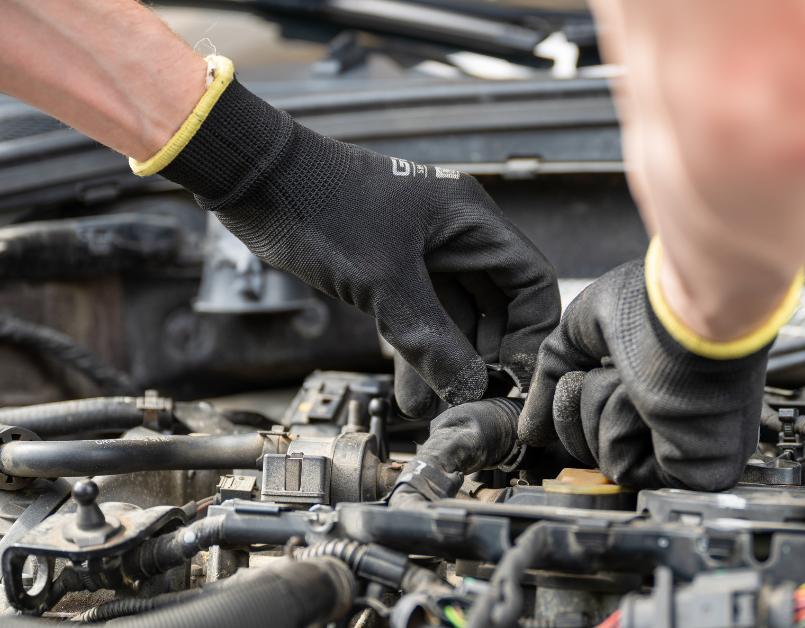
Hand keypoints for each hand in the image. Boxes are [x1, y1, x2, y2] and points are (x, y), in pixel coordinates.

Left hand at [152, 66, 559, 409]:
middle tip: (477, 397)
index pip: (532, 280)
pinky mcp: (391, 266)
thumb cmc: (317, 203)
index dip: (532, 332)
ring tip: (439, 407)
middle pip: (497, 303)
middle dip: (488, 355)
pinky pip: (421, 315)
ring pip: (456, 315)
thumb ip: (430, 340)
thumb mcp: (383, 283)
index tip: (518, 377)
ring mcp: (424, 249)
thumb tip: (468, 389)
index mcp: (470, 219)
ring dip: (449, 360)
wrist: (252, 178)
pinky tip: (412, 391)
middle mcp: (456, 233)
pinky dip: (418, 350)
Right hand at [518, 260, 764, 490]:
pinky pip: (622, 468)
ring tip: (632, 379)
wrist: (689, 314)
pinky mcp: (693, 471)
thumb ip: (550, 379)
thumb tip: (528, 429)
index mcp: (655, 383)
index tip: (579, 371)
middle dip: (580, 401)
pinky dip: (618, 429)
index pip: (594, 414)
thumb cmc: (650, 306)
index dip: (573, 398)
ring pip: (601, 455)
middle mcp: (672, 416)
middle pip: (589, 439)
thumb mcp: (580, 331)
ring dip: (601, 409)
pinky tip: (646, 400)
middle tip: (607, 368)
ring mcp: (685, 447)